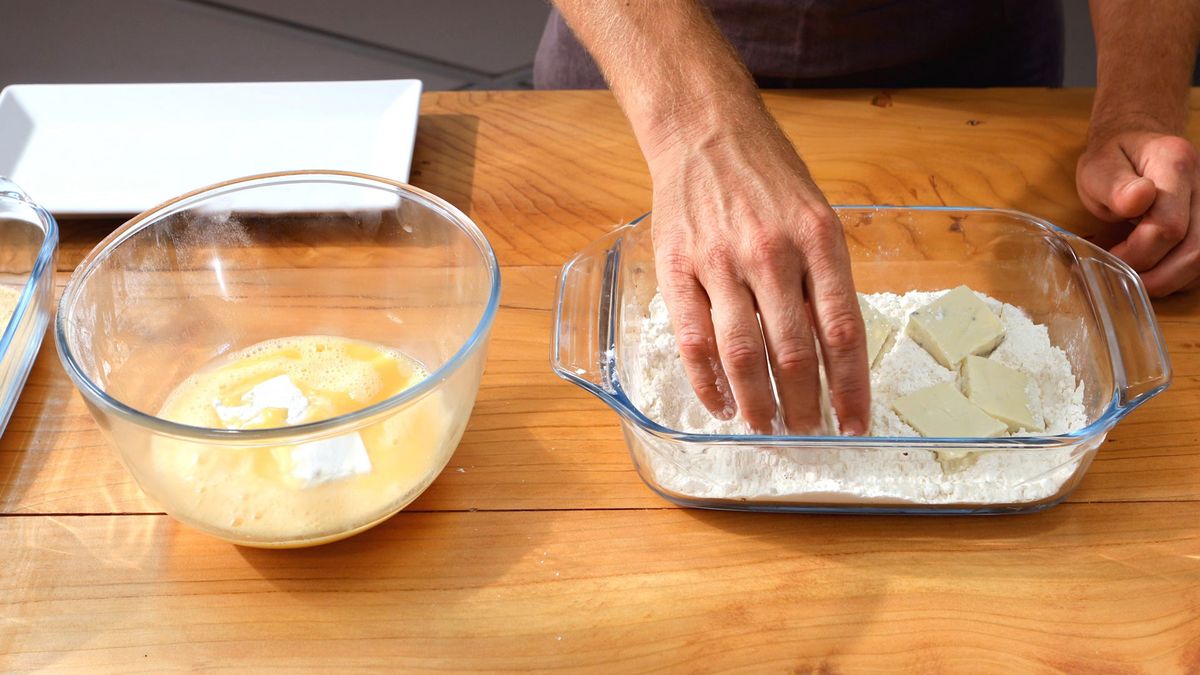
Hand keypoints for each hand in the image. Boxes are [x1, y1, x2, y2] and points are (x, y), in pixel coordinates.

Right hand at [647, 124, 870, 434]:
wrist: (704, 131)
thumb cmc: (768, 175)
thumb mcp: (816, 215)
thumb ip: (823, 278)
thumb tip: (832, 351)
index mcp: (818, 240)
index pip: (841, 330)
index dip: (849, 386)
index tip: (854, 422)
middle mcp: (772, 253)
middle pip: (792, 351)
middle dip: (804, 404)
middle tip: (808, 432)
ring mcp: (721, 262)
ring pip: (743, 353)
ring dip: (757, 401)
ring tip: (766, 426)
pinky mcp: (678, 268)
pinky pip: (693, 339)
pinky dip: (707, 382)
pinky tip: (719, 404)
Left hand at [1077, 126, 1199, 296]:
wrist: (1139, 145)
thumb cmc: (1115, 159)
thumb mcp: (1099, 166)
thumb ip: (1114, 184)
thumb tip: (1138, 199)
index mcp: (1175, 164)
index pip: (1168, 225)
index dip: (1137, 252)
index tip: (1109, 256)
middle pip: (1195, 249)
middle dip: (1156, 276)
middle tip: (1121, 278)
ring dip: (1169, 281)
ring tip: (1135, 279)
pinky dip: (1179, 277)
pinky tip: (1154, 273)